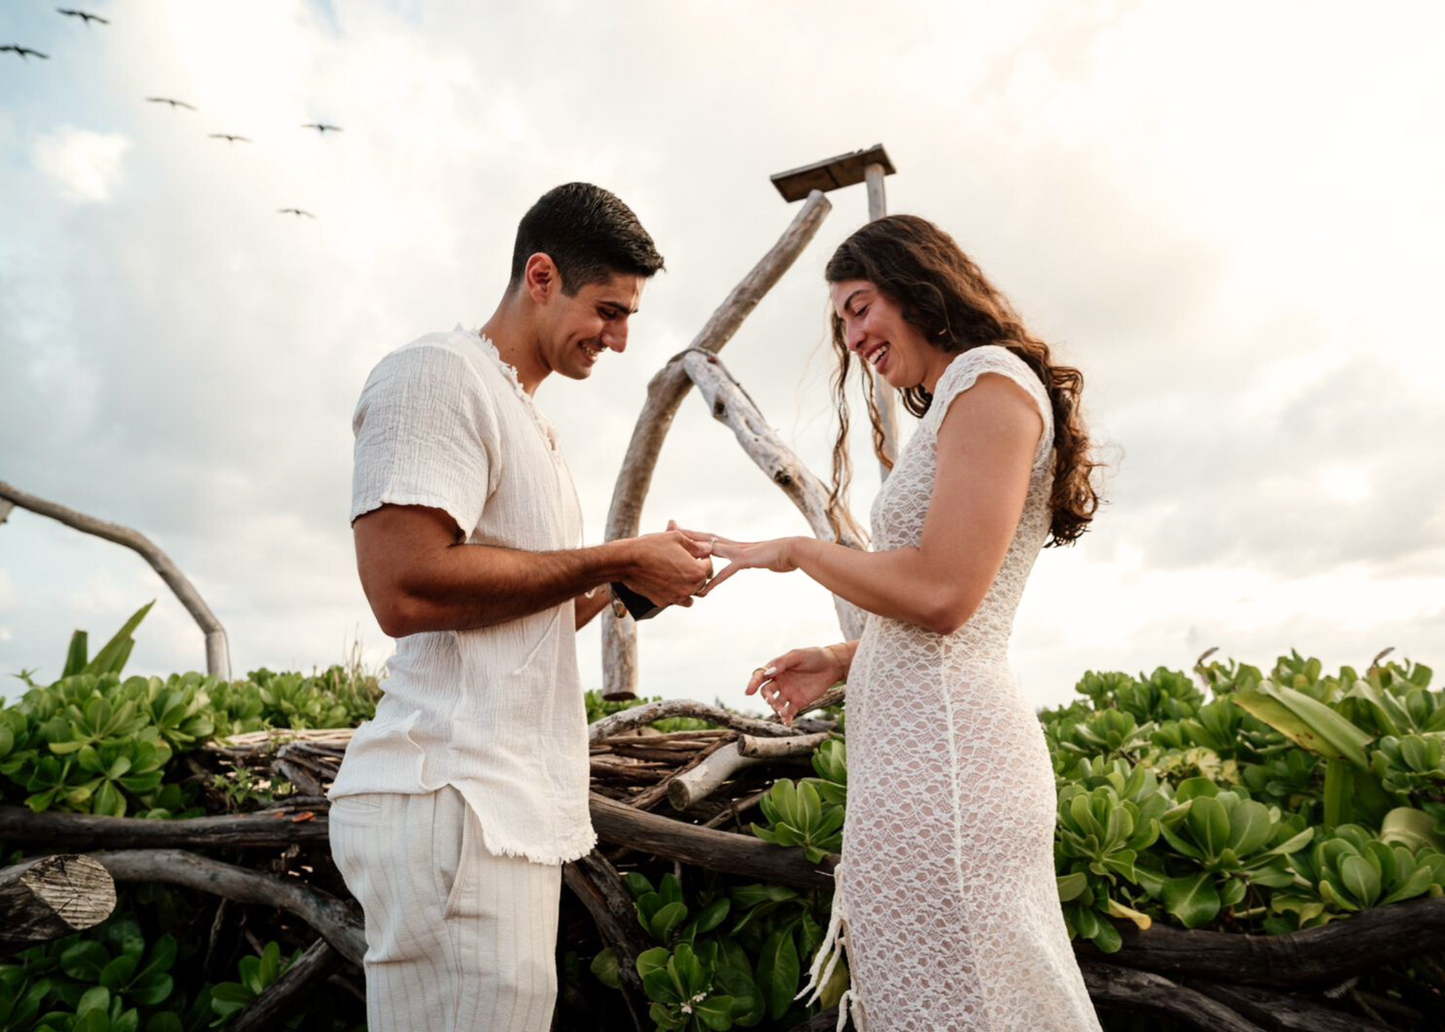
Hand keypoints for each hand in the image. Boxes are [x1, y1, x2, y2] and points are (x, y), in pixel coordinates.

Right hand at [620, 520, 713, 606]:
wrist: (627, 561)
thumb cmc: (652, 546)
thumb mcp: (677, 538)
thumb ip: (696, 545)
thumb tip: (708, 548)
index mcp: (696, 572)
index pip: (710, 566)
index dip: (703, 558)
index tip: (694, 554)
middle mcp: (689, 588)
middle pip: (702, 582)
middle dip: (697, 572)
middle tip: (684, 562)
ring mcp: (676, 597)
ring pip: (691, 595)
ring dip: (689, 586)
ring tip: (678, 575)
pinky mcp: (663, 602)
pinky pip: (675, 600)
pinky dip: (674, 593)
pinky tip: (666, 583)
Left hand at [671, 529, 802, 596]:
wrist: (793, 551)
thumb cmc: (779, 556)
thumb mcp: (760, 558)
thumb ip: (751, 560)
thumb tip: (751, 561)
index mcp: (735, 546)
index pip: (710, 539)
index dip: (695, 536)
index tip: (680, 531)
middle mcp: (733, 546)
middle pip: (704, 538)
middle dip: (687, 534)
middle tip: (669, 529)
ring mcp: (738, 552)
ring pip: (710, 550)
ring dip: (694, 554)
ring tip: (677, 556)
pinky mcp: (745, 560)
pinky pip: (726, 572)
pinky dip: (714, 581)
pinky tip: (704, 590)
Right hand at [746, 644, 847, 726]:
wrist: (832, 665)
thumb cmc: (814, 656)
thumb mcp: (797, 655)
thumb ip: (782, 664)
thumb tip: (768, 673)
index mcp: (776, 669)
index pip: (760, 677)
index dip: (753, 683)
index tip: (749, 692)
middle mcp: (779, 682)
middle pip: (766, 692)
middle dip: (767, 698)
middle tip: (771, 701)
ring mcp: (788, 693)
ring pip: (776, 704)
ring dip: (776, 709)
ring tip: (782, 712)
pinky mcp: (798, 703)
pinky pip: (789, 713)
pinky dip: (786, 719)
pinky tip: (788, 723)